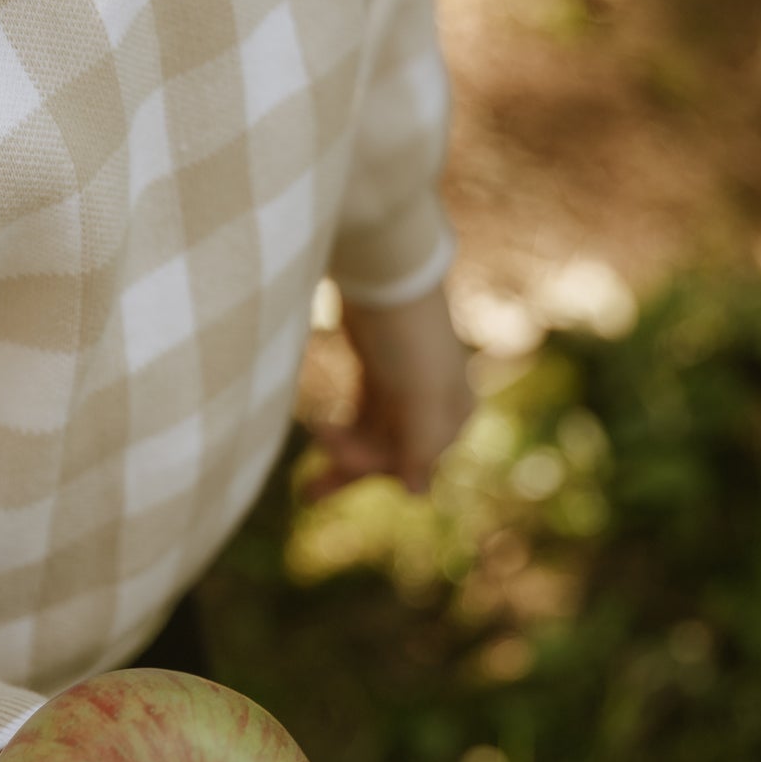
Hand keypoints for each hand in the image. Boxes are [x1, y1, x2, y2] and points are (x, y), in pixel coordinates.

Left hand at [304, 282, 474, 501]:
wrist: (381, 265)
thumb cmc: (406, 332)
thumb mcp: (418, 395)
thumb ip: (419, 446)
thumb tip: (419, 495)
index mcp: (454, 412)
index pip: (414, 462)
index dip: (375, 467)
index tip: (334, 457)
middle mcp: (434, 403)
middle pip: (391, 450)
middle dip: (352, 468)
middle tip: (307, 494)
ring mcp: (404, 384)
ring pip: (373, 434)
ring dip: (343, 451)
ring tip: (306, 473)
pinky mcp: (377, 365)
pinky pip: (361, 411)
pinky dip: (344, 427)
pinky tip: (322, 432)